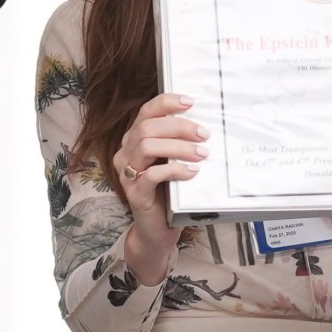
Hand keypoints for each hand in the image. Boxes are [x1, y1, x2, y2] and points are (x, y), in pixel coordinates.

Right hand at [115, 93, 205, 283]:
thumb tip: (206, 124)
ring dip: (178, 147)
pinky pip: (151, 175)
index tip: (191, 102)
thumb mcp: (174, 161)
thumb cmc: (168, 192)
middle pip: (147, 127)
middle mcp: (125, 153)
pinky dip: (174, 170)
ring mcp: (127, 173)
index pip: (146, 112)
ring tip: (201, 154)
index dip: (167, 103)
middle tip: (204, 134)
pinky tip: (191, 173)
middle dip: (179, 126)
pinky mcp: (134, 193)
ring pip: (147, 146)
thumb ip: (179, 143)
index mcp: (134, 140)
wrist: (156, 230)